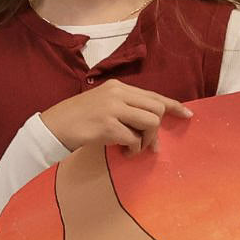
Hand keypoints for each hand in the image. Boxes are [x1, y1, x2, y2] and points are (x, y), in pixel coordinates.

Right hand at [41, 79, 192, 152]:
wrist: (51, 127)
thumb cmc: (76, 120)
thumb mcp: (102, 106)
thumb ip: (124, 110)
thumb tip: (150, 131)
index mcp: (117, 87)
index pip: (153, 95)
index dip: (173, 105)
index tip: (187, 115)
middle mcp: (117, 94)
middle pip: (156, 109)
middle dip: (156, 130)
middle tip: (148, 145)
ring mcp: (112, 108)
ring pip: (150, 122)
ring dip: (146, 140)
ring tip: (132, 149)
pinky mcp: (107, 125)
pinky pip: (134, 138)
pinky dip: (132, 149)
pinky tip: (122, 152)